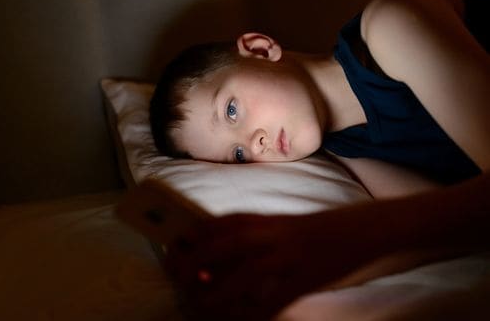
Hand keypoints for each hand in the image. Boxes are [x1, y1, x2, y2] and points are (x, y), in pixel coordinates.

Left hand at [164, 211, 370, 320]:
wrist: (356, 231)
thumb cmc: (311, 230)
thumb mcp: (276, 225)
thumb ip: (247, 236)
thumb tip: (210, 260)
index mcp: (266, 219)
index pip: (220, 223)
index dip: (192, 236)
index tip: (173, 247)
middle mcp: (273, 235)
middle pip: (224, 245)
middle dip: (193, 261)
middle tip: (176, 275)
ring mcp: (288, 259)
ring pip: (243, 277)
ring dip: (215, 293)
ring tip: (198, 302)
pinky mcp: (303, 282)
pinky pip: (270, 303)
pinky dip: (249, 315)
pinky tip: (237, 319)